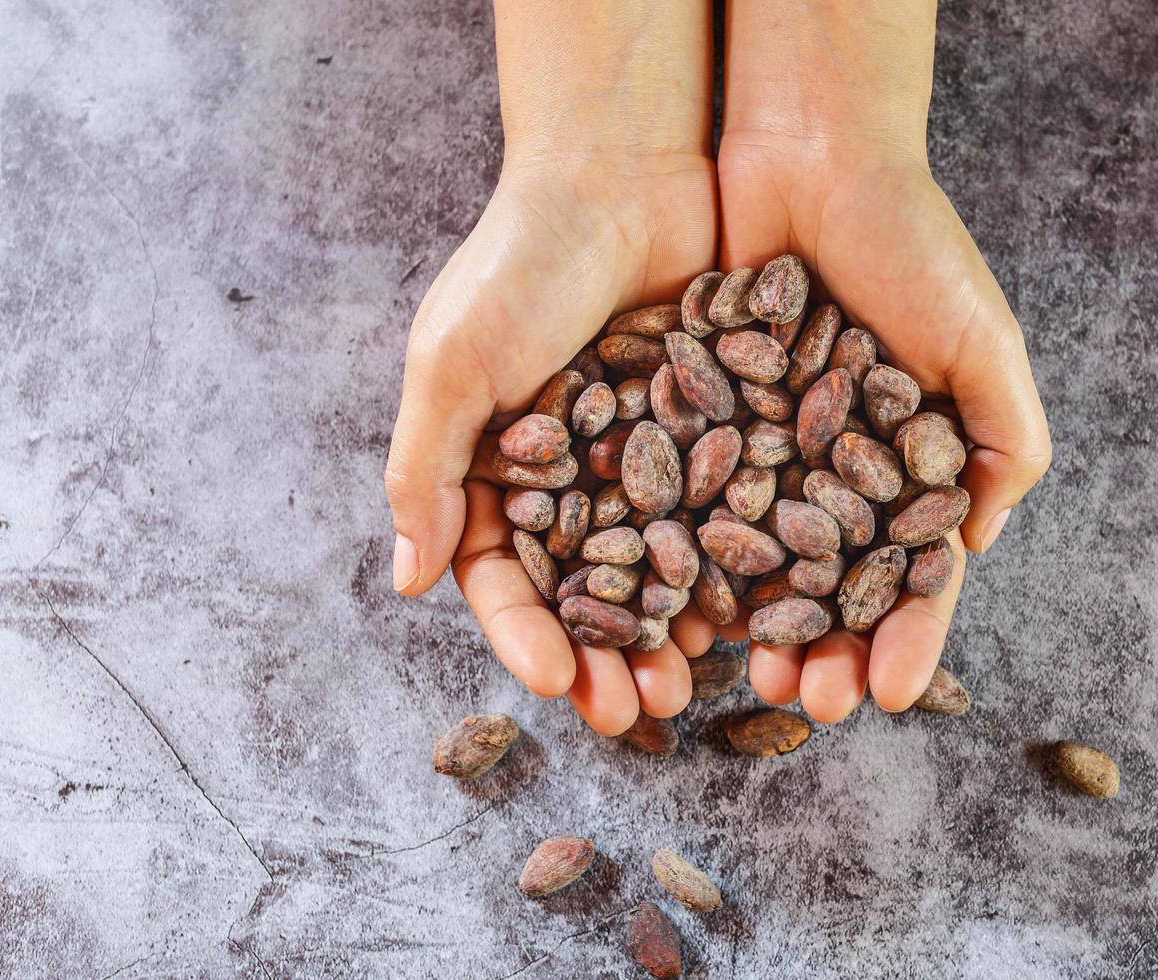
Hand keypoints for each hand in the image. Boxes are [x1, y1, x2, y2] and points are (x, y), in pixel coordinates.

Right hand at [387, 1, 716, 735]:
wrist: (620, 171)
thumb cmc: (520, 263)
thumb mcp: (455, 362)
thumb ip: (428, 468)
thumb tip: (405, 582)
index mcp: (498, 472)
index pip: (505, 578)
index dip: (528, 636)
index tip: (560, 685)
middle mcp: (572, 478)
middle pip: (588, 592)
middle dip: (606, 656)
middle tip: (635, 714)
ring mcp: (644, 460)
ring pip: (659, 568)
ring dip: (671, 632)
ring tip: (691, 686)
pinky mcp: (712, 433)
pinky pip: (723, 513)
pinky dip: (733, 565)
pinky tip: (752, 614)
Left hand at [716, 133, 1051, 722]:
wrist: (808, 150)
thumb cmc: (912, 243)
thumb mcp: (981, 342)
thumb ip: (1001, 443)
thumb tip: (978, 547)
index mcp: (907, 464)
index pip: (910, 572)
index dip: (906, 635)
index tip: (892, 695)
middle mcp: (834, 468)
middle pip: (829, 583)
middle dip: (823, 649)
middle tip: (805, 703)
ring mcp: (764, 447)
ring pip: (755, 556)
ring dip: (752, 622)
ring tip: (739, 677)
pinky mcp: (698, 417)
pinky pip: (688, 496)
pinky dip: (685, 552)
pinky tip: (677, 604)